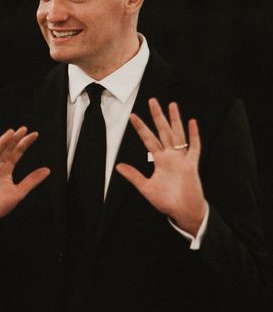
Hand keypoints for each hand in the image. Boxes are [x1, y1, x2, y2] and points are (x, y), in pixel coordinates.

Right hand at [0, 127, 49, 244]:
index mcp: (6, 169)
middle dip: (14, 139)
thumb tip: (47, 170)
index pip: (17, 152)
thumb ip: (31, 181)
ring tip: (10, 133)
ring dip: (2, 141)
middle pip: (6, 149)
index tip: (34, 135)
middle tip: (23, 129)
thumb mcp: (18, 193)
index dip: (24, 143)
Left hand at [115, 98, 206, 235]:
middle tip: (152, 100)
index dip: (141, 128)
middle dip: (157, 116)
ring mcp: (182, 159)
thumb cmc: (166, 201)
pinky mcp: (192, 165)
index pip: (148, 139)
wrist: (183, 212)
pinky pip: (193, 148)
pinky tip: (191, 122)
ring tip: (172, 105)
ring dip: (175, 120)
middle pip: (163, 131)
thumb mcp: (146, 188)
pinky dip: (193, 135)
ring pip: (178, 135)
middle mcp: (170, 156)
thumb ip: (134, 176)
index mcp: (159, 161)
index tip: (132, 116)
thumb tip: (118, 166)